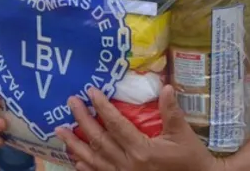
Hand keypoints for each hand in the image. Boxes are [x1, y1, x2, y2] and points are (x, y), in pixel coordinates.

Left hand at [56, 86, 223, 170]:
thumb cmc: (191, 159)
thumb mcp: (183, 135)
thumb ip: (171, 111)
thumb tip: (165, 87)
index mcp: (142, 150)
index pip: (116, 124)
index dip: (102, 107)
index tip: (90, 92)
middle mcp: (128, 165)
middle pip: (99, 140)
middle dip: (82, 120)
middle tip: (70, 102)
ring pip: (93, 160)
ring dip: (75, 144)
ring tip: (59, 130)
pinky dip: (85, 168)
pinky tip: (76, 160)